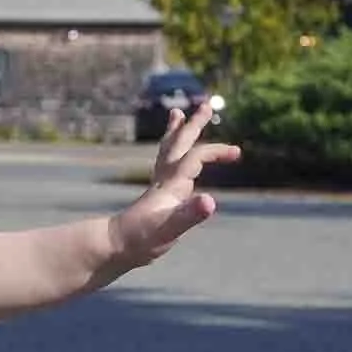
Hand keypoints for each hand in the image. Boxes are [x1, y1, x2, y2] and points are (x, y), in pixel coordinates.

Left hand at [112, 97, 239, 265]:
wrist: (115, 246)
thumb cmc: (142, 239)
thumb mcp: (170, 229)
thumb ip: (190, 215)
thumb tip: (211, 201)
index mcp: (171, 185)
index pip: (195, 158)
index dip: (215, 152)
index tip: (236, 153)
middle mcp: (164, 180)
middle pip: (179, 145)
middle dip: (193, 125)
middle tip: (205, 105)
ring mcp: (159, 186)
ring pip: (168, 151)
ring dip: (176, 132)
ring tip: (177, 113)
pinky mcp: (156, 196)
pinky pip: (166, 165)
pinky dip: (172, 153)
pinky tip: (175, 157)